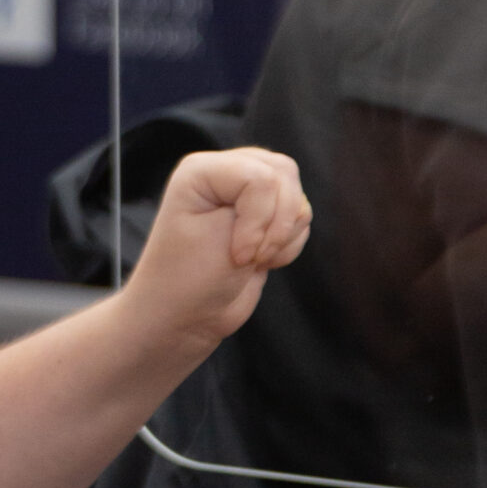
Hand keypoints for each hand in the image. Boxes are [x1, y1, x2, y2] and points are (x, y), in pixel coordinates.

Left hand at [123, 146, 310, 360]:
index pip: (261, 177)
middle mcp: (224, 173)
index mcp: (202, 169)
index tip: (237, 254)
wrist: (186, 318)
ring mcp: (245, 194)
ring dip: (281, 238)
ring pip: (297, 199)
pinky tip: (258, 261)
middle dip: (276, 225)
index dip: (259, 219)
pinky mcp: (263, 218)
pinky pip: (300, 220)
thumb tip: (296, 198)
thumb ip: (265, 202)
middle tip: (247, 257)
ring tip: (249, 259)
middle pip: (284, 176)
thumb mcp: (223, 233)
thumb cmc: (190, 278)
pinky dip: (287, 246)